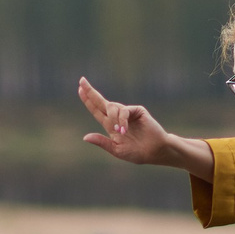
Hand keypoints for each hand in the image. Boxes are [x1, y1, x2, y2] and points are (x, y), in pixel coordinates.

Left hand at [79, 77, 215, 177]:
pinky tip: (124, 129)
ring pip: (111, 107)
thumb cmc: (137, 153)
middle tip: (82, 80)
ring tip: (120, 132)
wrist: (155, 152)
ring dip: (113, 119)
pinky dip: (122, 120)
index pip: (96, 110)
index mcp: (111, 126)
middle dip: (90, 92)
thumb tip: (85, 137)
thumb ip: (102, 142)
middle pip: (101, 102)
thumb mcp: (116, 150)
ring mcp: (127, 113)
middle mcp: (118, 117)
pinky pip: (124, 110)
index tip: (79, 89)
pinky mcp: (137, 110)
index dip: (88, 100)